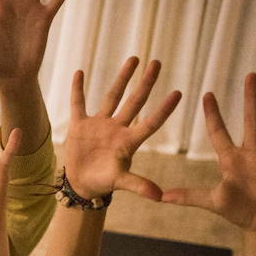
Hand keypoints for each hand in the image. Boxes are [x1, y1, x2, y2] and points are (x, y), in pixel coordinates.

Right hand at [62, 57, 181, 200]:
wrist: (82, 184)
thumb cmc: (104, 183)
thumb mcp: (121, 182)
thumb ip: (138, 185)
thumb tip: (159, 197)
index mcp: (129, 141)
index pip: (150, 122)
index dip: (163, 109)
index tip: (178, 93)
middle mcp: (117, 128)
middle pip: (135, 101)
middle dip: (146, 82)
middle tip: (157, 63)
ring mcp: (99, 124)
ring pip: (112, 96)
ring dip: (122, 78)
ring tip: (134, 59)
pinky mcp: (80, 125)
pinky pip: (79, 103)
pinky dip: (77, 89)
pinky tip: (80, 72)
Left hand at [163, 75, 255, 233]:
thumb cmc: (240, 212)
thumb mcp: (212, 201)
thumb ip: (188, 196)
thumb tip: (159, 197)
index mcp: (232, 159)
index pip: (219, 132)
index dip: (213, 115)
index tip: (206, 94)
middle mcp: (254, 153)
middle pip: (252, 119)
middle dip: (251, 98)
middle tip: (250, 75)